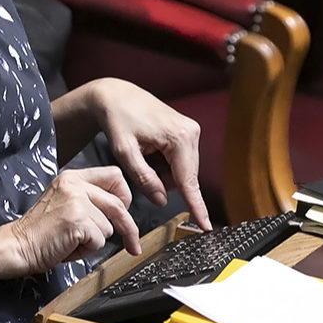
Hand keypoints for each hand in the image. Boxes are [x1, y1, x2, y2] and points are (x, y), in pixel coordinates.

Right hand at [5, 167, 140, 271]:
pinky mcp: (78, 220)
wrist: (16, 245)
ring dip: (94, 241)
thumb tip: (118, 211)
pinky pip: (99, 241)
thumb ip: (87, 200)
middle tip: (132, 244)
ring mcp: (76, 202)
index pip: (114, 176)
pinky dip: (86, 251)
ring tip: (71, 241)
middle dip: (128, 228)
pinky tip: (68, 247)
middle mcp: (75, 185)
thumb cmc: (38, 231)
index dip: (124, 196)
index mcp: (72, 177)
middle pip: (119, 204)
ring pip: (108, 227)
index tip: (125, 211)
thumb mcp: (63, 203)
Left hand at [84, 79, 210, 229]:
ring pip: (181, 172)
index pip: (188, 181)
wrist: (117, 96)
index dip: (196, 206)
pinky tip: (150, 149)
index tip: (205, 226)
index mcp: (178, 138)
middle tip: (139, 161)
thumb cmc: (118, 120)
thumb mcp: (124, 153)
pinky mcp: (188, 132)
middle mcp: (191, 133)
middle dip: (162, 180)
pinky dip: (163, 163)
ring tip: (144, 152)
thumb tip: (161, 200)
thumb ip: (143, 179)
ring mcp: (192, 131)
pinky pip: (179, 162)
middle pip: (183, 177)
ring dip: (162, 172)